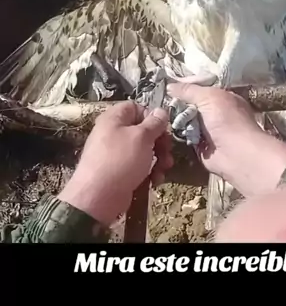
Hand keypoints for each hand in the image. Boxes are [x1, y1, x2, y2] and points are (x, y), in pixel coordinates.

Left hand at [59, 101, 172, 225]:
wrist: (98, 197)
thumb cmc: (120, 160)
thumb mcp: (142, 137)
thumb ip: (154, 123)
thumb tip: (161, 110)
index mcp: (115, 118)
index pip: (137, 107)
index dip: (152, 117)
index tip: (163, 129)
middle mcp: (114, 132)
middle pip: (143, 130)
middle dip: (160, 142)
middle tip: (168, 152)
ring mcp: (116, 153)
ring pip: (144, 150)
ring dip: (158, 159)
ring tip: (164, 170)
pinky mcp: (120, 171)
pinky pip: (138, 166)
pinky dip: (149, 171)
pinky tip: (155, 180)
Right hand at [167, 84, 285, 196]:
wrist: (236, 153)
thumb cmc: (227, 119)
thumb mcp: (208, 97)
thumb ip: (189, 90)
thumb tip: (170, 86)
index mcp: (222, 97)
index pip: (200, 88)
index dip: (185, 86)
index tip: (166, 86)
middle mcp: (215, 112)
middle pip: (191, 104)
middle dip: (177, 103)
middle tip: (159, 101)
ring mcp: (207, 129)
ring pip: (185, 120)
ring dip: (174, 119)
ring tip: (159, 115)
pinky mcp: (200, 145)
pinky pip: (184, 136)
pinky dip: (176, 133)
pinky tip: (163, 128)